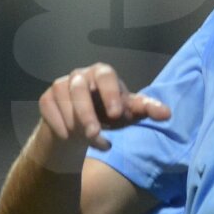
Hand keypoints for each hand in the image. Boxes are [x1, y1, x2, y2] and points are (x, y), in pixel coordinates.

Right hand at [38, 62, 170, 154]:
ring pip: (63, 103)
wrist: (82, 127)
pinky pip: (49, 112)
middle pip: (79, 90)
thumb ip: (147, 110)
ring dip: (76, 125)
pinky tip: (71, 137)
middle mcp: (80, 76)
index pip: (106, 76)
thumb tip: (167, 114)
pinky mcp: (46, 99)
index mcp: (102, 74)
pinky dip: (60, 126)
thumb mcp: (129, 113)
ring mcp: (60, 85)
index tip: (116, 114)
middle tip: (95, 134)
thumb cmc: (110, 115)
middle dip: (87, 114)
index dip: (110, 93)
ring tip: (91, 139)